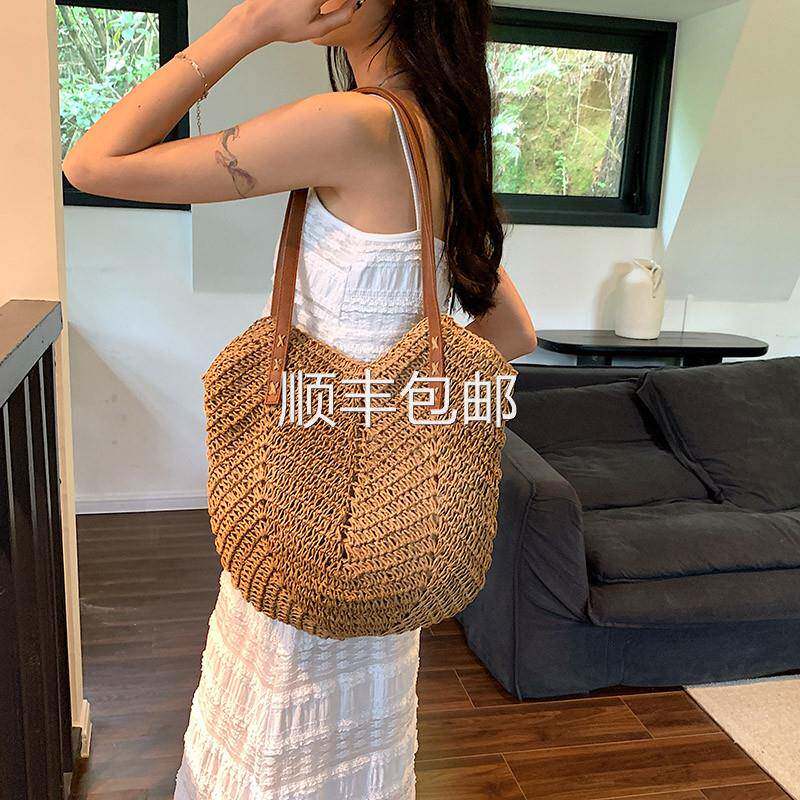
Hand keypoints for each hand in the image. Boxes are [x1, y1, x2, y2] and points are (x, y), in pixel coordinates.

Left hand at [234, 0, 358, 49]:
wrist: (259, 18)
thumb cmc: (284, 25)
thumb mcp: (317, 30)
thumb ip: (342, 17)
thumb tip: (354, 5)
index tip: (354, 2)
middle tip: (339, 5)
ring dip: (324, 0)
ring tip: (315, 9)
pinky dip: (314, 0)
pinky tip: (309, 5)